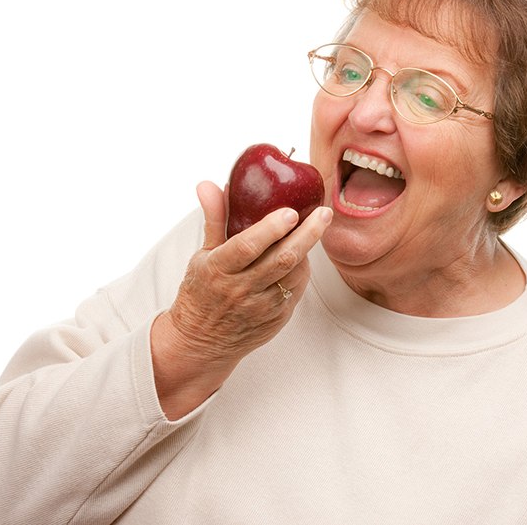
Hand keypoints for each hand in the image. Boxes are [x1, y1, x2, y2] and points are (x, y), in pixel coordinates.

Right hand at [151, 181, 331, 418]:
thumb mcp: (202, 255)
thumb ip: (214, 218)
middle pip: (281, 259)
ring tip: (315, 228)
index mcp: (218, 269)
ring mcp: (261, 308)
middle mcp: (240, 290)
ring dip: (307, 250)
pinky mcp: (276, 319)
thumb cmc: (202, 290)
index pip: (247, 247)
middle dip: (308, 234)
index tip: (290, 211)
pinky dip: (303, 270)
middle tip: (325, 213)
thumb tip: (209, 184)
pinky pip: (297, 290)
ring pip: (294, 275)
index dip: (270, 229)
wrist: (202, 342)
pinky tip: (304, 255)